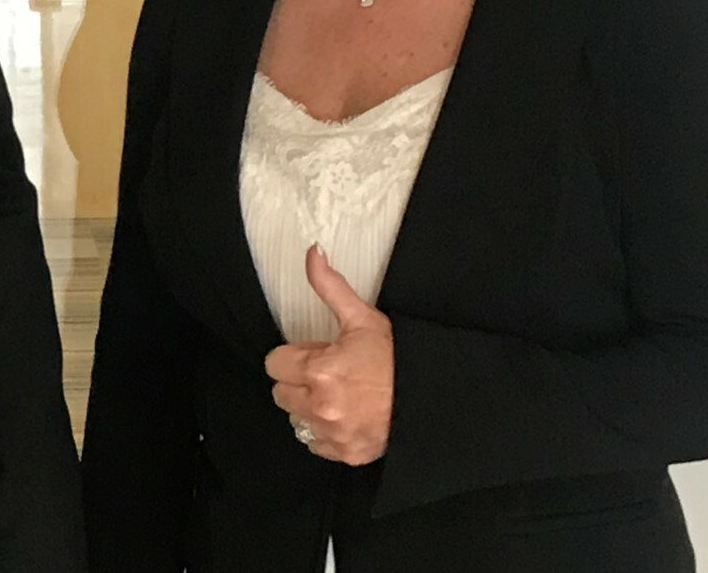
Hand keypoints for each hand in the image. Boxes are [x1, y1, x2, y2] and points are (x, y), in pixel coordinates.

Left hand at [265, 244, 393, 465]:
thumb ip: (329, 285)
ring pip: (296, 419)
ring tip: (337, 395)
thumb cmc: (397, 357)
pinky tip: (346, 416)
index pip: (274, 364)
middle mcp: (322, 406)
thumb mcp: (362, 317)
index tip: (312, 354)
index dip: (292, 356)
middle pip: (281, 393)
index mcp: (320, 370)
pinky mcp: (347, 454)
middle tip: (325, 374)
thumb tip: (312, 253)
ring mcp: (334, 433)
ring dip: (310, 407)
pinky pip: (317, 443)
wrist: (432, 397)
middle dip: (297, 381)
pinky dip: (326, 432)